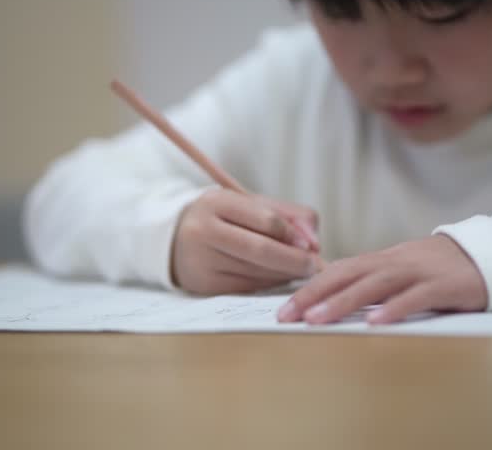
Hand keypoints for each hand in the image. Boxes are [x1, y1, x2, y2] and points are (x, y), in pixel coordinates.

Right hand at [172, 188, 321, 295]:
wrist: (177, 240)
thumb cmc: (225, 220)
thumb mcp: (251, 206)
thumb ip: (290, 215)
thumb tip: (314, 244)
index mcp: (216, 202)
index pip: (266, 220)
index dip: (294, 235)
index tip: (311, 245)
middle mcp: (203, 230)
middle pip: (261, 250)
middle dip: (294, 261)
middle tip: (313, 266)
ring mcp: (201, 260)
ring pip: (256, 273)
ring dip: (284, 275)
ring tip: (298, 272)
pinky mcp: (204, 285)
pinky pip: (247, 288)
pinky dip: (268, 285)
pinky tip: (277, 279)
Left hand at [277, 235, 487, 324]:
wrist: (490, 254)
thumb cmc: (438, 268)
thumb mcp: (400, 270)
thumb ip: (370, 281)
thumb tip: (331, 296)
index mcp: (381, 260)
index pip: (337, 271)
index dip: (308, 288)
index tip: (283, 309)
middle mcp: (394, 262)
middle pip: (347, 275)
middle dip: (313, 295)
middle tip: (286, 316)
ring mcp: (419, 272)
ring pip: (375, 284)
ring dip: (343, 301)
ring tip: (317, 319)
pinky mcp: (445, 286)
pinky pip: (416, 297)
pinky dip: (395, 308)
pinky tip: (376, 323)